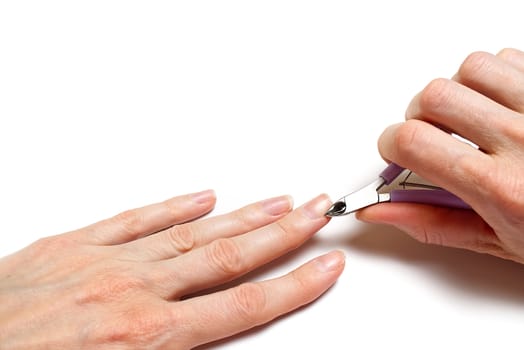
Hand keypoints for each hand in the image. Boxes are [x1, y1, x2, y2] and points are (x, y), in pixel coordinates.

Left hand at [0, 191, 343, 348]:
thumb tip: (207, 345)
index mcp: (148, 336)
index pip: (245, 304)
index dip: (295, 284)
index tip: (324, 265)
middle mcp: (135, 291)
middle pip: (230, 257)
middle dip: (283, 232)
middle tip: (316, 211)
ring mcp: (105, 262)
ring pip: (193, 232)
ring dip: (242, 216)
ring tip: (278, 200)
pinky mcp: (73, 245)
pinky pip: (136, 219)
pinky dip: (174, 206)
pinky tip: (203, 196)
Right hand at [357, 48, 523, 263]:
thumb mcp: (498, 243)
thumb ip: (433, 223)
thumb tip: (382, 212)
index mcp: (501, 187)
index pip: (411, 141)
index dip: (388, 144)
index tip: (395, 154)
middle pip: (433, 97)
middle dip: (417, 118)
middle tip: (430, 140)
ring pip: (470, 69)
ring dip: (456, 92)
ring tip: (467, 120)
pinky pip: (510, 59)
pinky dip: (493, 77)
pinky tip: (499, 105)